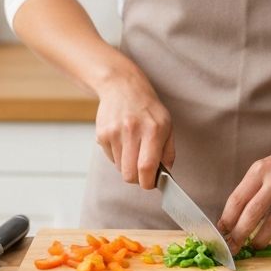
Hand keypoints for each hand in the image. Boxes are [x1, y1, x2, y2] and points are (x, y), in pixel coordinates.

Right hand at [94, 68, 174, 190]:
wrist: (122, 86)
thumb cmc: (147, 108)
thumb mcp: (167, 124)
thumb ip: (168, 151)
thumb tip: (164, 174)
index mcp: (153, 130)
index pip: (147, 167)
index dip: (148, 183)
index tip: (150, 184)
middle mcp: (133, 131)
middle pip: (129, 174)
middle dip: (137, 179)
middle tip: (142, 171)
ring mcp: (115, 132)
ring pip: (120, 168)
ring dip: (127, 165)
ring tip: (133, 148)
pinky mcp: (102, 134)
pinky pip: (110, 158)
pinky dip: (117, 155)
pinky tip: (122, 140)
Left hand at [217, 140, 270, 251]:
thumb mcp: (264, 169)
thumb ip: (251, 191)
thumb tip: (233, 220)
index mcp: (259, 170)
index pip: (237, 200)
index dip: (227, 220)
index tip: (220, 234)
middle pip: (252, 213)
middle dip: (239, 235)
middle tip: (233, 248)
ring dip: (260, 239)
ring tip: (253, 246)